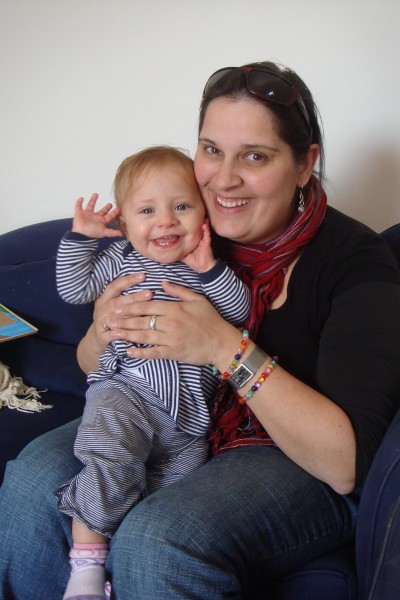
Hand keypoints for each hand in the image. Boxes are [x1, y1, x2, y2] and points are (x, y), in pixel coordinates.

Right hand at [72, 193, 123, 238]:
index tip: (118, 209)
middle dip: (106, 208)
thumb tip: (121, 234)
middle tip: (110, 203)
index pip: (109, 216)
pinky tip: (81, 198)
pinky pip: (79, 207)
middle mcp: (95, 217)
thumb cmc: (92, 232)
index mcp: (101, 221)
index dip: (114, 213)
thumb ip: (112, 232)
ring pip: (90, 206)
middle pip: (102, 211)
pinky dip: (79, 202)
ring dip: (93, 200)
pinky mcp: (79, 213)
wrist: (81, 234)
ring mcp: (87, 215)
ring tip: (96, 194)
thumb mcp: (104, 232)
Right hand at [77, 273, 152, 372]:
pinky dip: (120, 333)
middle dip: (134, 297)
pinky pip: (112, 334)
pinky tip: (132, 331)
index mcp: (105, 299)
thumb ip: (126, 297)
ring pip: (117, 317)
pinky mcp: (102, 336)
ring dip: (131, 314)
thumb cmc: (111, 319)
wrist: (95, 339)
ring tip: (146, 312)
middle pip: (118, 302)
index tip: (143, 275)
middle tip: (149, 293)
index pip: (116, 286)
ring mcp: (100, 322)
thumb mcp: (113, 306)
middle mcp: (102, 309)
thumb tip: (145, 284)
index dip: (129, 280)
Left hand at [113, 281, 241, 366]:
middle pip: (141, 320)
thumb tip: (162, 281)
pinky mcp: (173, 352)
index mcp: (175, 308)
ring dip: (126, 334)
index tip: (117, 305)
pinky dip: (140, 352)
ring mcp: (171, 338)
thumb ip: (178, 290)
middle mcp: (170, 322)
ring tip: (112, 333)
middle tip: (108, 319)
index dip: (130, 306)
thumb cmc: (211, 320)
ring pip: (144, 335)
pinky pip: (153, 352)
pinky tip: (128, 351)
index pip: (148, 305)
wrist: (222, 342)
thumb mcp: (198, 299)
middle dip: (123, 319)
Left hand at [182, 219, 216, 272]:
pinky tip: (204, 225)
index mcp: (192, 242)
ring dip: (201, 223)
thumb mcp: (183, 256)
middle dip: (195, 223)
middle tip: (192, 214)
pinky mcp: (207, 242)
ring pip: (201, 230)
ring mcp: (202, 240)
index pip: (188, 233)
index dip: (186, 227)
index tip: (182, 220)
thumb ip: (177, 251)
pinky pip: (207, 235)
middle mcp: (197, 239)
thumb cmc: (194, 261)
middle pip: (195, 230)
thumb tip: (167, 248)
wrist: (203, 267)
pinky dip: (206, 230)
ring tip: (200, 216)